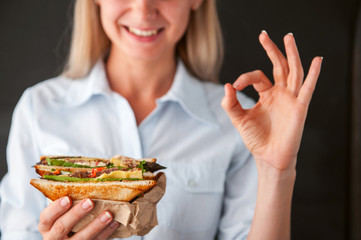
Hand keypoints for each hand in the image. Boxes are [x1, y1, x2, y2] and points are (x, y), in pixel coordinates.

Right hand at [39, 196, 118, 239]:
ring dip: (96, 225)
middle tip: (90, 202)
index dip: (56, 208)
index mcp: (46, 226)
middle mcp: (53, 237)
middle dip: (77, 214)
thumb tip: (85, 182)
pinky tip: (114, 223)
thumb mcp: (60, 214)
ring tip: (108, 214)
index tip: (68, 198)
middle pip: (62, 226)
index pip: (46, 217)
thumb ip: (67, 203)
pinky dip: (106, 232)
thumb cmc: (66, 220)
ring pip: (81, 237)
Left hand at [222, 31, 321, 172]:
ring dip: (292, 54)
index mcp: (267, 94)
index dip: (245, 77)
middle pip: (279, 66)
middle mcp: (280, 93)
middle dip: (272, 50)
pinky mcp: (300, 107)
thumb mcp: (238, 119)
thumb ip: (230, 103)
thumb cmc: (256, 139)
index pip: (258, 76)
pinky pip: (308, 88)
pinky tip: (317, 60)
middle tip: (263, 35)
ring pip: (293, 71)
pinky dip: (313, 74)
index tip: (235, 86)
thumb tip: (227, 85)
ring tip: (288, 37)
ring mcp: (291, 99)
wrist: (268, 157)